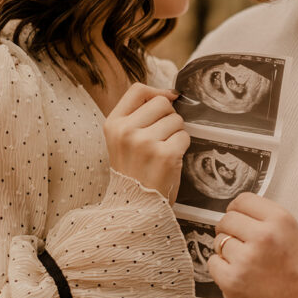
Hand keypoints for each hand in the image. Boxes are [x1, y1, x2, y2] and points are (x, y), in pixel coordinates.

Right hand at [104, 83, 189, 202]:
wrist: (135, 206)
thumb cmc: (133, 171)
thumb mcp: (122, 140)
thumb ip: (138, 116)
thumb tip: (170, 94)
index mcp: (113, 124)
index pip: (138, 90)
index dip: (157, 91)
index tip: (168, 99)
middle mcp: (126, 131)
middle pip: (162, 103)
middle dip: (169, 117)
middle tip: (162, 137)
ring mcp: (145, 142)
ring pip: (176, 120)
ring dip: (176, 133)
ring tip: (163, 150)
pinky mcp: (165, 154)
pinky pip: (184, 136)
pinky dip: (182, 147)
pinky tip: (170, 160)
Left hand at [209, 194, 297, 297]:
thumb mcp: (293, 234)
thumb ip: (266, 221)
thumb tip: (236, 213)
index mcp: (280, 220)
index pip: (243, 200)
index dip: (237, 210)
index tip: (237, 218)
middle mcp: (263, 236)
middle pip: (227, 219)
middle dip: (230, 231)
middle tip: (241, 244)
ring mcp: (246, 258)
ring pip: (218, 242)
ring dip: (227, 252)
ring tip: (246, 264)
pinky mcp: (232, 281)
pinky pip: (213, 263)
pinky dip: (222, 270)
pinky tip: (239, 276)